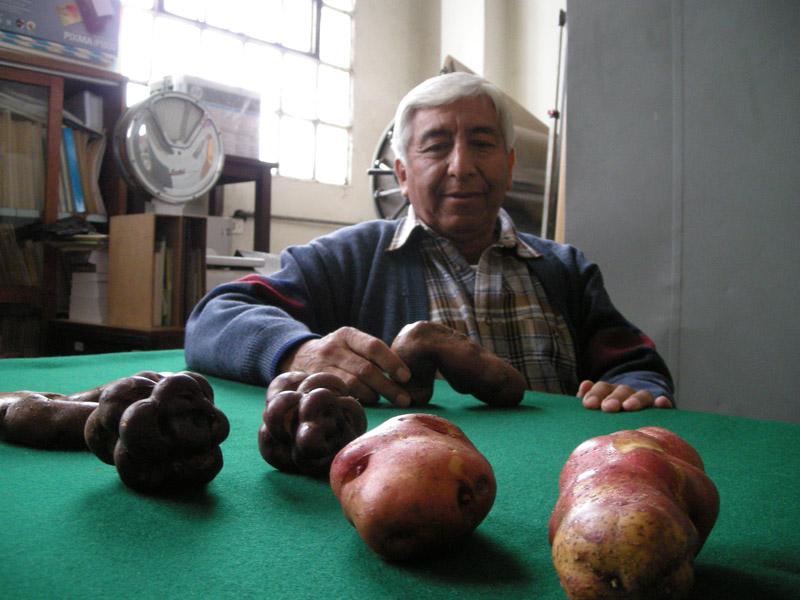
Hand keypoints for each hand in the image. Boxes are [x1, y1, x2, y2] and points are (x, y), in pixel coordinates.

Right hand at [279, 327, 411, 406]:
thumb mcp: (350, 343)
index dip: (392, 362)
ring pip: (353, 384)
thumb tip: (405, 375)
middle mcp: (333, 348)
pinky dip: (356, 400)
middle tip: (404, 399)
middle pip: (365, 369)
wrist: (298, 356)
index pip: (374, 347)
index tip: (407, 377)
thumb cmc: (338, 353)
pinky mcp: (315, 383)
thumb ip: (372, 353)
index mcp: (347, 335)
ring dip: (373, 395)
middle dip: (388, 386)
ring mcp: (322, 366)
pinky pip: (340, 394)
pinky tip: (366, 404)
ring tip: (383, 400)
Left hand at [577, 380, 673, 412]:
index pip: (602, 388)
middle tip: (607, 408)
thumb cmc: (609, 415)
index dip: (595, 394)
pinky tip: (661, 403)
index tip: (588, 405)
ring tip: (629, 407)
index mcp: (610, 392)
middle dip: (614, 398)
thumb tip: (583, 387)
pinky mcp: (659, 409)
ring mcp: (644, 400)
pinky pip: (663, 403)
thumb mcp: (597, 405)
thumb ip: (589, 397)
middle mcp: (627, 393)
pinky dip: (662, 402)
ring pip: (641, 395)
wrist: (636, 413)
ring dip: (635, 399)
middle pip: (621, 391)